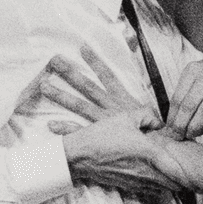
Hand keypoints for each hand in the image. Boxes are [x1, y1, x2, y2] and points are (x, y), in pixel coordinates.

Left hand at [35, 46, 158, 133]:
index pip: (109, 76)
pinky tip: (50, 125)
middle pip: (88, 87)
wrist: (158, 156)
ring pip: (79, 106)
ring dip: (61, 96)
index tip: (82, 47)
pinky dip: (65, 130)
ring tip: (43, 86)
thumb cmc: (157, 138)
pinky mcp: (99, 140)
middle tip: (53, 60)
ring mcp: (103, 124)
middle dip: (70, 73)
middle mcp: (111, 109)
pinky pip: (79, 133)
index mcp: (124, 101)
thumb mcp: (151, 117)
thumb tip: (148, 101)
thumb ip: (143, 108)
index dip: (96, 62)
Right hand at [63, 112, 188, 198]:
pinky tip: (163, 182)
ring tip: (185, 183)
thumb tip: (160, 123)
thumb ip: (147, 116)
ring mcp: (139, 181)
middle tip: (198, 181)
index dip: (191, 174)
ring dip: (175, 186)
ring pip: (165, 189)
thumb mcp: (125, 117)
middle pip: (176, 184)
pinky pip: (152, 191)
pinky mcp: (131, 187)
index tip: (201, 178)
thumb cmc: (102, 134)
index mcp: (149, 152)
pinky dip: (161, 188)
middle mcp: (147, 171)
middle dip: (187, 183)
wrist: (80, 155)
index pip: (177, 168)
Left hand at [167, 58, 202, 138]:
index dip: (172, 117)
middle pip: (189, 105)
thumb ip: (185, 94)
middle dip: (181, 124)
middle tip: (177, 137)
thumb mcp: (196, 78)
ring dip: (194, 127)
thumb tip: (171, 122)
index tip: (168, 130)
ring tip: (189, 135)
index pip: (177, 98)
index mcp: (192, 69)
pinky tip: (201, 130)